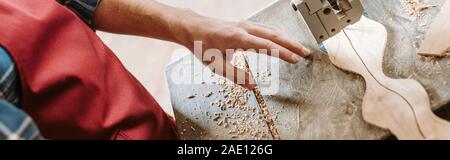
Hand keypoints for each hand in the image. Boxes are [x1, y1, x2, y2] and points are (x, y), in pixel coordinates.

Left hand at [175, 15, 310, 88]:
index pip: (267, 45)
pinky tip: (282, 38)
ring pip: (271, 29)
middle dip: (291, 44)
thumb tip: (252, 86)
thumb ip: (235, 76)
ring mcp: (245, 24)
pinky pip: (265, 27)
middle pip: (274, 35)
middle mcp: (244, 28)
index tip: (295, 59)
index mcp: (238, 38)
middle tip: (305, 52)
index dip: (283, 52)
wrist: (194, 28)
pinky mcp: (244, 24)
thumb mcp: (216, 65)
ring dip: (286, 38)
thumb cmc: (203, 45)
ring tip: (299, 47)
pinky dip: (277, 33)